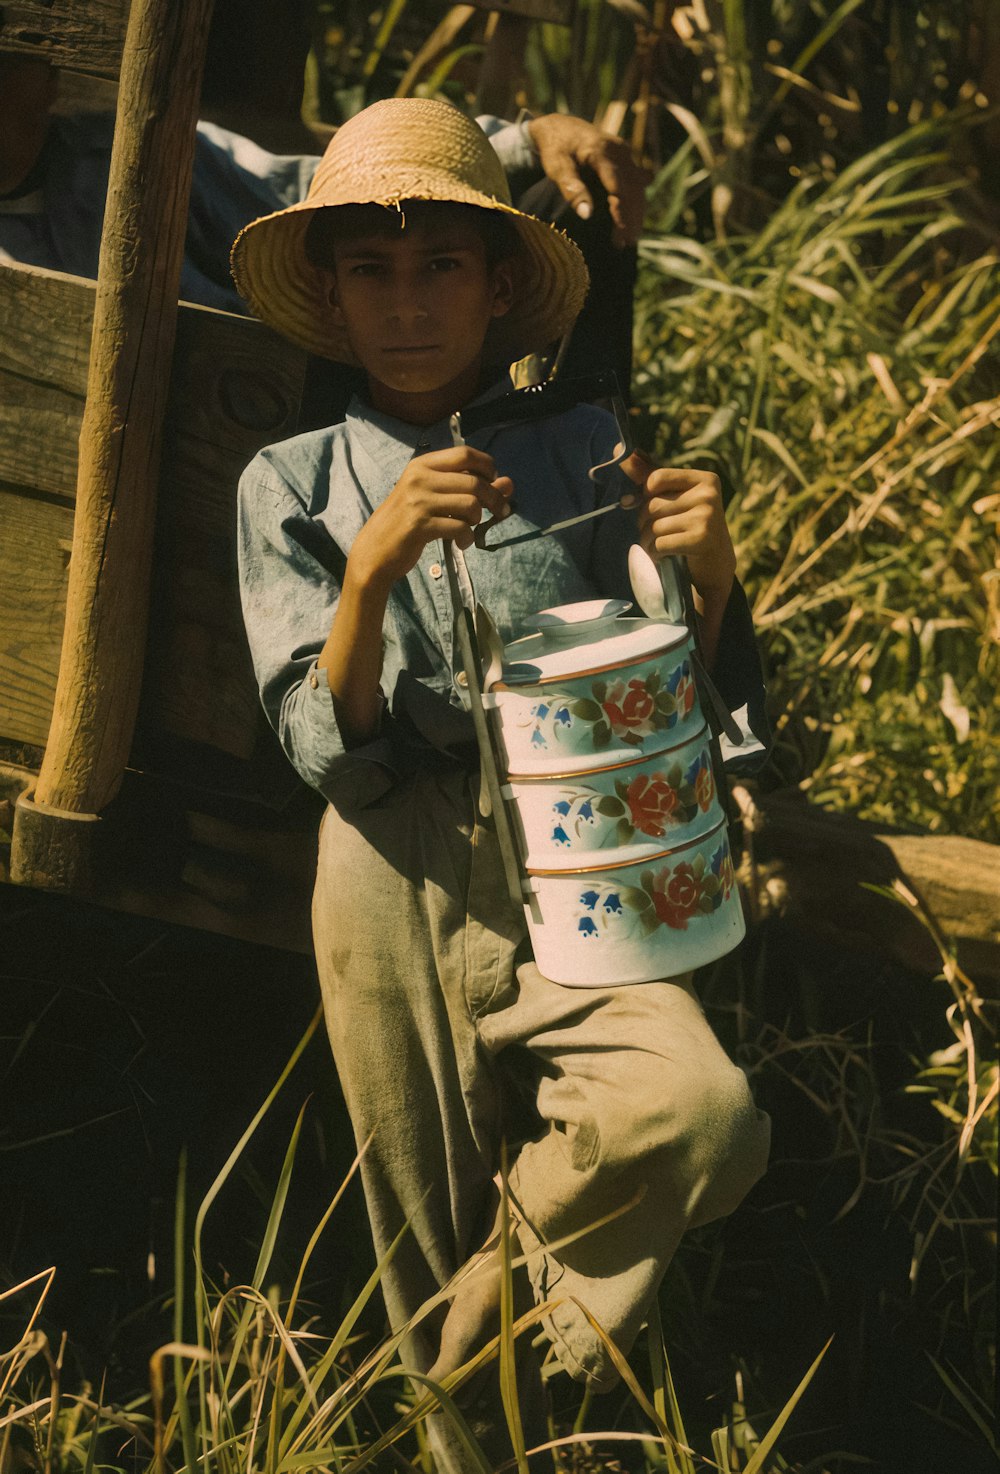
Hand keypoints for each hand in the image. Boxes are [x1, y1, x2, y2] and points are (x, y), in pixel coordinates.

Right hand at [350, 446, 512, 587]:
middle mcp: (419, 478)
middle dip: (494, 499)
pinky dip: (467, 538)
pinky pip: (459, 528)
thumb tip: (509, 483)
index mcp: (422, 465)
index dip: (488, 467)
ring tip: (469, 528)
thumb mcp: (436, 498)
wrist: (375, 549)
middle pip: (474, 481)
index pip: (466, 454)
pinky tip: (461, 543)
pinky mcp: (420, 526)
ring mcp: (418, 501)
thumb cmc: (408, 522)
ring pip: (470, 504)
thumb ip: (470, 488)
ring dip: (477, 520)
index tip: (493, 482)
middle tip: (500, 512)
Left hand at [527, 114, 648, 247]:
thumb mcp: (556, 166)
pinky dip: (636, 201)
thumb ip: (571, 187)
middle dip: (631, 217)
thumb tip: (586, 215)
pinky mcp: (626, 158)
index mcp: (601, 151)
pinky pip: (637, 181)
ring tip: (631, 239)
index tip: (621, 233)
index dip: (621, 211)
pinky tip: (634, 221)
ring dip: (637, 212)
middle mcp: (618, 151)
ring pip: (638, 186)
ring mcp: (625, 153)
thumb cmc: (555, 148)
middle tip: (626, 243)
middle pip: (632, 188)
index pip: (617, 186)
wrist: (560, 125)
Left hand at [620, 450, 735, 605]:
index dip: (645, 495)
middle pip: (653, 505)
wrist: (715, 563)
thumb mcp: (676, 498)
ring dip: (647, 541)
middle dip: (644, 523)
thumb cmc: (690, 525)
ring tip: (656, 545)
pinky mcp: (702, 539)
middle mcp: (708, 495)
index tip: (652, 507)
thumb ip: (650, 477)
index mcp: (705, 479)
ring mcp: (707, 517)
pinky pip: (661, 543)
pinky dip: (655, 553)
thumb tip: (620, 451)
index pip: (656, 478)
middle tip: (653, 532)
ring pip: (655, 526)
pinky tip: (662, 556)